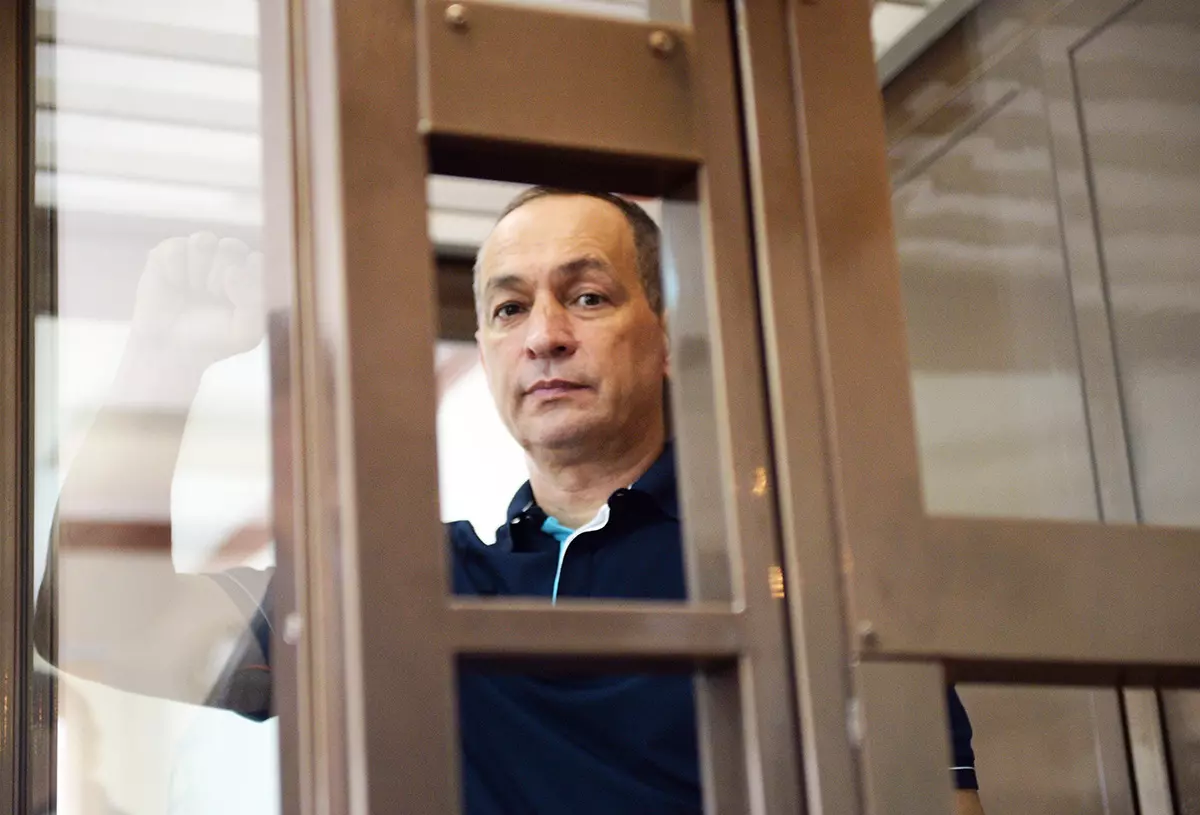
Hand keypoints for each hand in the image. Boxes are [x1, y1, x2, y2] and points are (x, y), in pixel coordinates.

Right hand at [128, 232, 264, 368]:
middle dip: (220, 276)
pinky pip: (176, 246)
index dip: (245, 280)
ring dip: (198, 270)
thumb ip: (254, 305)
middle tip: (212, 295)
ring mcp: (199, 252)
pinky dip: (174, 270)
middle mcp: (228, 258)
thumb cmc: (214, 339)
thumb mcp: (244, 333)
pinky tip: (175, 284)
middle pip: (232, 246)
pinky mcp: (171, 251)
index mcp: (252, 274)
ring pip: (203, 240)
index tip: (234, 301)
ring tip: (195, 289)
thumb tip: (234, 270)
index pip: (258, 260)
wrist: (170, 348)